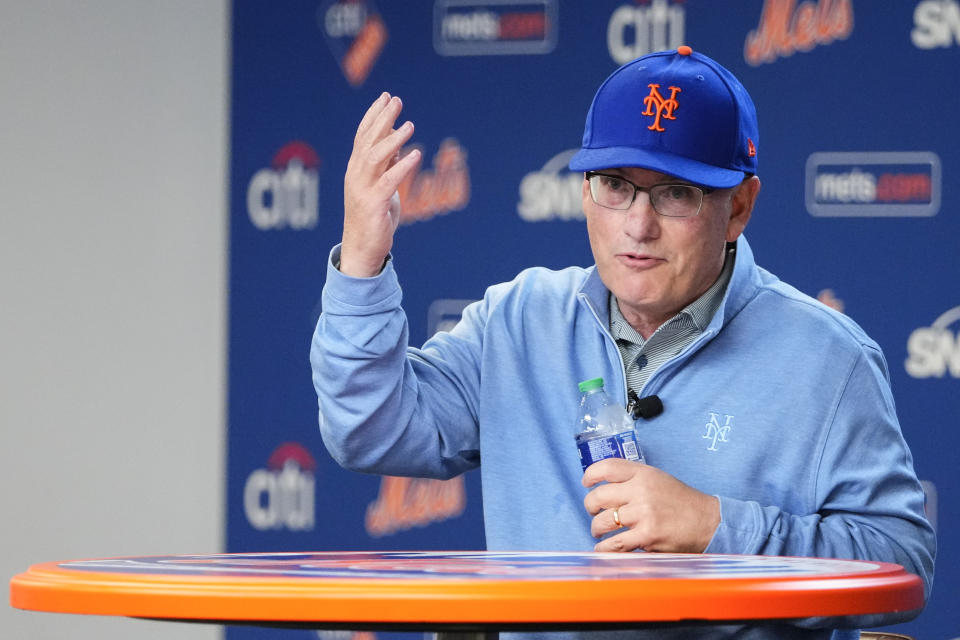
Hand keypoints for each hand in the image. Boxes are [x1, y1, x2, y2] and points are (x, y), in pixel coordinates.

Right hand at [340, 92, 420, 277]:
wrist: (362, 250)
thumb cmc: (373, 219)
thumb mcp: (381, 187)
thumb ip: (386, 166)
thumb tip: (398, 143)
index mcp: (356, 170)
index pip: (362, 136)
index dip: (373, 115)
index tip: (386, 97)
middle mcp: (356, 176)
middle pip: (367, 141)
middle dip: (382, 119)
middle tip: (397, 100)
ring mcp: (363, 190)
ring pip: (374, 157)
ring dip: (392, 139)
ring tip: (409, 125)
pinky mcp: (374, 205)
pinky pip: (388, 181)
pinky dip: (402, 166)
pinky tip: (415, 155)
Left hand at [582, 458, 719, 552]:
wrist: (708, 522)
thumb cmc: (682, 502)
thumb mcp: (658, 480)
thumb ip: (634, 479)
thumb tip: (605, 486)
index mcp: (643, 474)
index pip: (607, 467)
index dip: (590, 475)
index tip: (586, 483)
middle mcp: (641, 491)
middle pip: (599, 496)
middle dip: (590, 507)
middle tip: (594, 512)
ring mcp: (643, 514)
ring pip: (603, 522)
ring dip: (596, 529)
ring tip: (600, 532)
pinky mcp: (647, 536)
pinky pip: (614, 544)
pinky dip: (604, 549)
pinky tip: (604, 549)